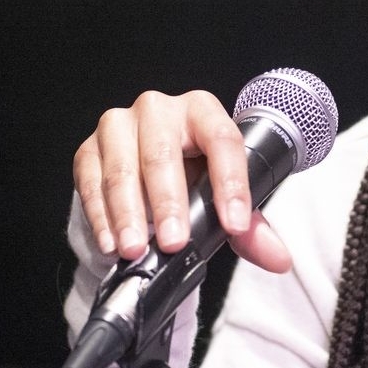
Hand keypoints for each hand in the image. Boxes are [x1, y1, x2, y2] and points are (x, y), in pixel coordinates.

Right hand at [72, 90, 291, 273]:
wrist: (150, 166)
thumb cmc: (194, 174)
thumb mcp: (224, 195)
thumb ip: (251, 227)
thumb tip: (277, 257)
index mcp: (202, 111)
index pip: (223, 140)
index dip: (231, 183)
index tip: (234, 224)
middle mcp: (159, 109)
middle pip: (163, 154)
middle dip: (169, 203)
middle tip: (175, 243)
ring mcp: (119, 125)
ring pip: (123, 169)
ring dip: (129, 214)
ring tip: (136, 249)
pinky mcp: (89, 148)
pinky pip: (91, 182)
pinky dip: (100, 217)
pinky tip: (110, 243)